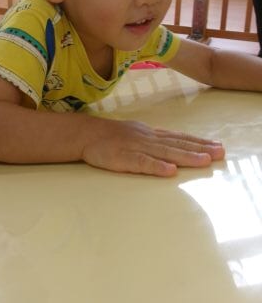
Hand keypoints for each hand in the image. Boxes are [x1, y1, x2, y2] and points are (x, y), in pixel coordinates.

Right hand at [82, 120, 224, 176]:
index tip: (216, 145)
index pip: (178, 137)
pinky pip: (141, 163)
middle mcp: (147, 138)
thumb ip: (153, 140)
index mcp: (150, 134)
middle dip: (199, 149)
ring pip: (164, 152)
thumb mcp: (135, 134)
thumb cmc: (110, 137)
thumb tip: (172, 149)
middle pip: (176, 144)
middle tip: (220, 153)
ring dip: (185, 157)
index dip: (198, 142)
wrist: (85, 134)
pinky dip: (156, 166)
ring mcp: (135, 147)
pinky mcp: (123, 158)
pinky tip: (169, 170)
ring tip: (204, 161)